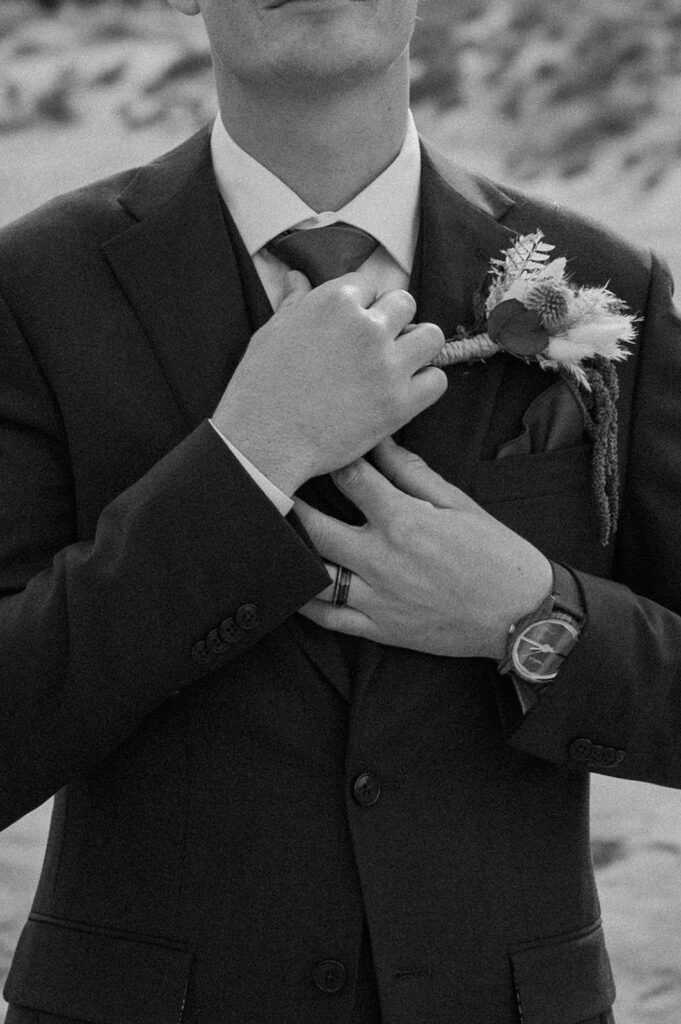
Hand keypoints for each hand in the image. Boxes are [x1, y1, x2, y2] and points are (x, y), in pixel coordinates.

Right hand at [212, 272, 446, 494]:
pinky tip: (403, 394)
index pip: (368, 285)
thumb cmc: (261, 386)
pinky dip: (425, 386)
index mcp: (335, 301)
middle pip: (405, 303)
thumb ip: (295, 303)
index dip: (360, 307)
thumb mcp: (272, 332)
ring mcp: (387, 365)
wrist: (264, 441)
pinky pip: (437, 380)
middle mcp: (367, 326)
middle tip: (375, 347)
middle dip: (392, 321)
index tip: (349, 329)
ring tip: (397, 366)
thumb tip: (297, 278)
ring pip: (431, 336)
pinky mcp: (399, 403)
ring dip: (417, 347)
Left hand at [295, 438, 552, 659]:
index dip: (329, 456)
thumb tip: (381, 439)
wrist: (521, 615)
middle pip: (314, 526)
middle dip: (288, 502)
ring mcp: (376, 597)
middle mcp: (381, 559)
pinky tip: (290, 583)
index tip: (315, 444)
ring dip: (289, 553)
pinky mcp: (378, 629)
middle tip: (269, 485)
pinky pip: (328, 618)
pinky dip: (304, 603)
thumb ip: (413, 472)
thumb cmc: (495, 554)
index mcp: (403, 521)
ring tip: (273, 534)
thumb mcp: (458, 503)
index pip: (349, 478)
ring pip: (312, 575)